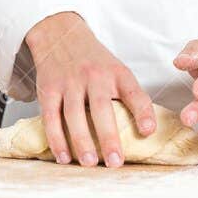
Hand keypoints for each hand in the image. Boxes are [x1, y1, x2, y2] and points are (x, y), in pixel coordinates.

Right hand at [24, 12, 156, 167]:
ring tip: (90, 163)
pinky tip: (63, 156)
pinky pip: (51, 116)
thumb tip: (146, 132)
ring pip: (74, 114)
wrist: (61, 34)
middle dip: (108, 136)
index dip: (143, 111)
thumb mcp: (116, 70)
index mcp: (116, 73)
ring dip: (82, 141)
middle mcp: (94, 76)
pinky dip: (56, 138)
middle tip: (115, 162)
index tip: (148, 131)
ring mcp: (69, 82)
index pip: (133, 92)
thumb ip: (129, 96)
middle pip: (101, 108)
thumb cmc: (94, 61)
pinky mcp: (49, 89)